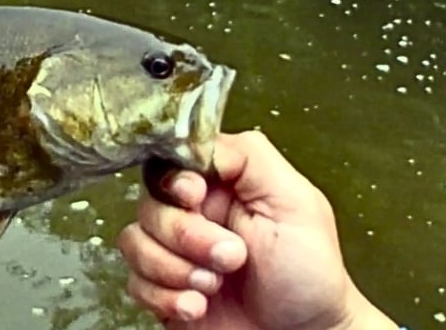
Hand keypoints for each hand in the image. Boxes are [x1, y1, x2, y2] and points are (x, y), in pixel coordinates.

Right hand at [119, 131, 398, 329]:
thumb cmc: (311, 278)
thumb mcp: (295, 202)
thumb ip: (249, 158)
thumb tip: (199, 138)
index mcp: (222, 184)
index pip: (172, 161)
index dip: (176, 181)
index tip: (195, 197)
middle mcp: (194, 214)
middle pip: (149, 203)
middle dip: (186, 236)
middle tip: (229, 256)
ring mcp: (176, 252)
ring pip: (134, 242)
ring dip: (175, 270)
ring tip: (214, 285)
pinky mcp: (162, 287)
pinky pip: (134, 282)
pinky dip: (165, 297)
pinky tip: (197, 306)